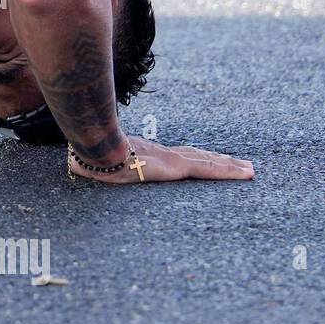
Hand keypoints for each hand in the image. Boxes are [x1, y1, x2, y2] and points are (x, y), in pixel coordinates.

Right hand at [69, 135, 253, 183]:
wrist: (92, 150)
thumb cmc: (87, 157)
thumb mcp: (93, 161)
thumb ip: (92, 161)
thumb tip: (74, 162)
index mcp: (145, 154)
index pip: (176, 156)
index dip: (195, 157)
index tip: (208, 158)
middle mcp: (162, 154)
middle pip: (197, 157)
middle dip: (218, 161)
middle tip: (240, 164)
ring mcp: (170, 159)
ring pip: (208, 163)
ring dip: (230, 167)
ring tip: (250, 170)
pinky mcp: (176, 166)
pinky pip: (208, 170)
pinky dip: (229, 172)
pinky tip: (246, 173)